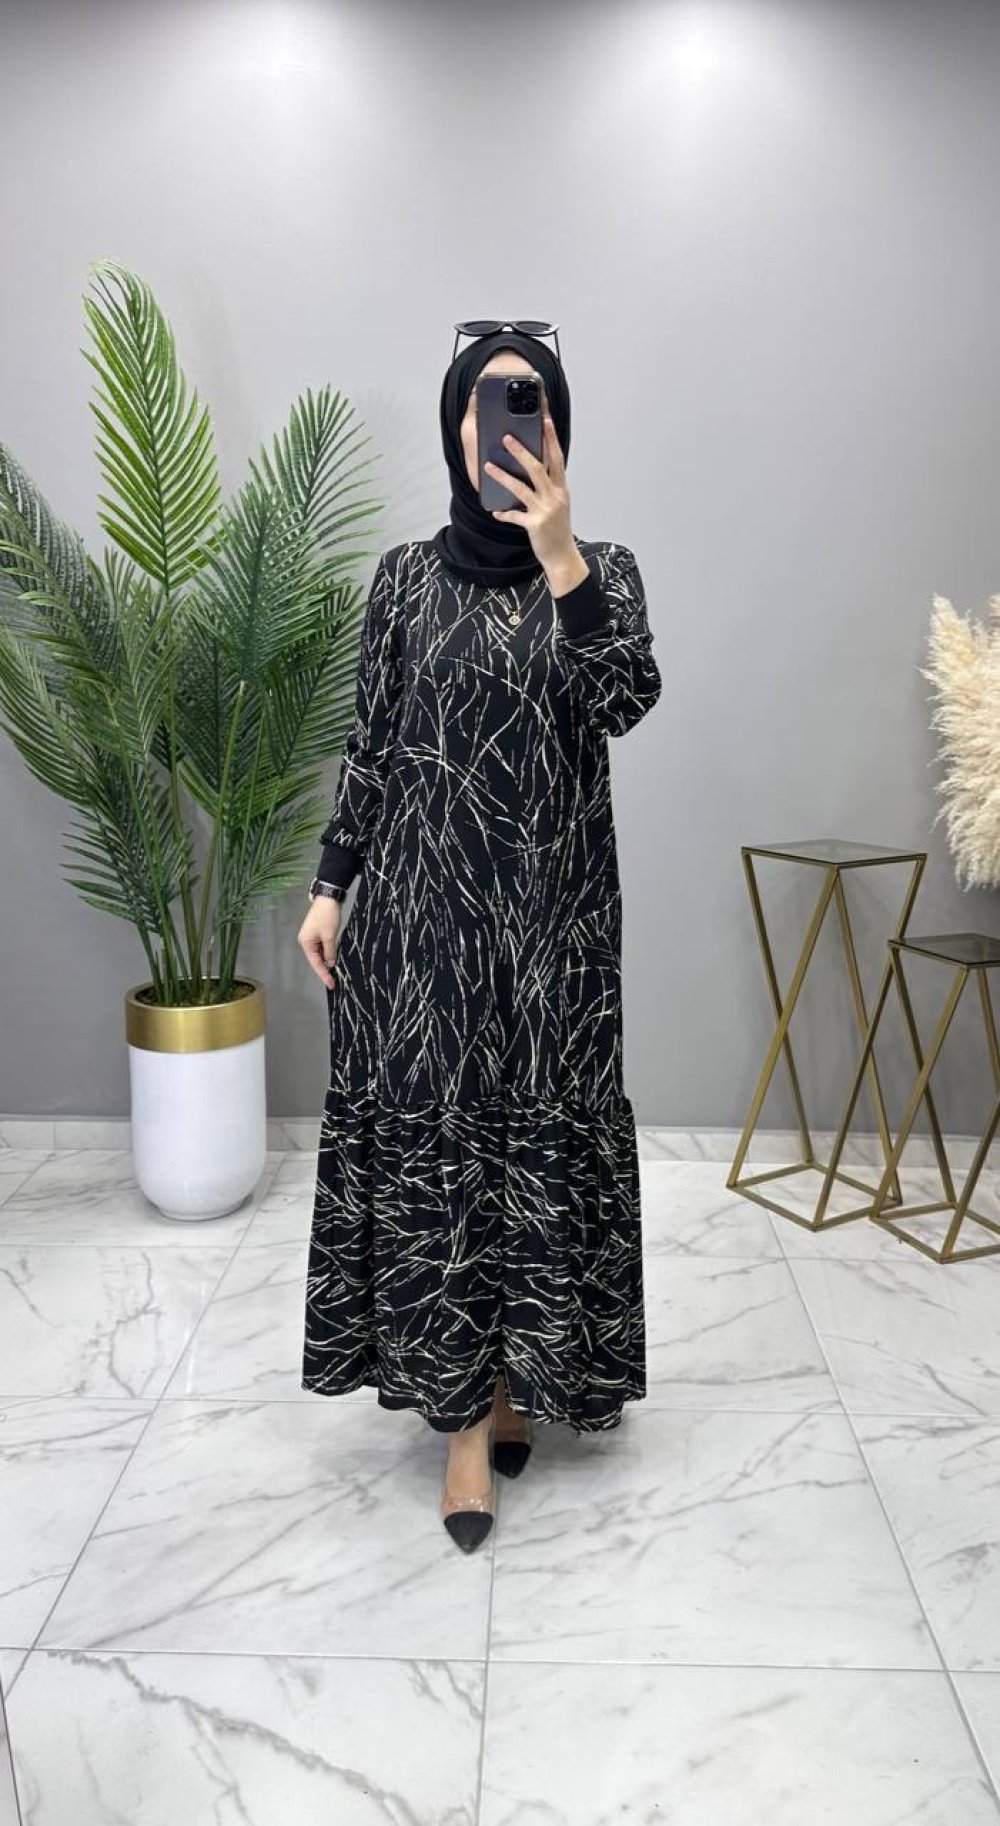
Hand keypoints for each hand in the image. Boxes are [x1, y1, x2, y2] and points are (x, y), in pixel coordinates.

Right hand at [297, 896, 340, 989]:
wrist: (329, 898)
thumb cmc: (327, 915)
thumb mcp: (330, 936)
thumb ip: (330, 952)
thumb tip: (330, 963)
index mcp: (306, 942)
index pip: (315, 963)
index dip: (323, 975)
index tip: (331, 984)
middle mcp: (306, 941)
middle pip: (316, 959)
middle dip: (325, 970)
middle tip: (334, 981)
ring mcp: (312, 936)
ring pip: (320, 953)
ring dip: (327, 961)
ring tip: (335, 973)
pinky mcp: (318, 932)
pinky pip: (323, 947)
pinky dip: (329, 953)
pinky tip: (334, 959)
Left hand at [485, 413, 578, 575]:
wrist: (562, 556)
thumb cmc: (558, 530)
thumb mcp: (557, 505)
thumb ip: (547, 488)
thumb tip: (530, 473)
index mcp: (561, 489)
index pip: (557, 458)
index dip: (551, 439)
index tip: (545, 421)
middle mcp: (555, 496)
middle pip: (538, 467)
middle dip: (521, 452)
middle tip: (507, 437)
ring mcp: (545, 510)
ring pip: (521, 488)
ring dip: (503, 476)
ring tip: (488, 466)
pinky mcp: (534, 524)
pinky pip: (514, 516)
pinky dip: (504, 513)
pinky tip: (495, 511)